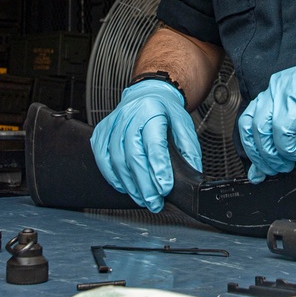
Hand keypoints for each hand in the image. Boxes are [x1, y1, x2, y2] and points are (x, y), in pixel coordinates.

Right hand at [89, 80, 202, 211]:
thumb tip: (194, 173)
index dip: (159, 168)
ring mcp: (113, 123)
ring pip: (116, 159)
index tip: (165, 188)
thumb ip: (189, 148)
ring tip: (142, 198)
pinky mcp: (102, 131)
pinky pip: (102, 157)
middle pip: (133, 155)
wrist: (147, 94)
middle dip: (144, 183)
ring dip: (129, 184)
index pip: (154, 143)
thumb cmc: (165, 111)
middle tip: (154, 202)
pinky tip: (125, 186)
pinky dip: (112, 176)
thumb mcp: (184, 124)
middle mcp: (129, 115)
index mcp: (152, 110)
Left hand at [238, 47, 295, 182]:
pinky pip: (281, 132)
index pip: (249, 121)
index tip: (259, 168)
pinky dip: (288, 150)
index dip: (252, 148)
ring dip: (272, 155)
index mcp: (276, 92)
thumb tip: (276, 164)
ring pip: (261, 131)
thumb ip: (290, 141)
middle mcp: (275, 90)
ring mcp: (283, 94)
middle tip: (276, 169)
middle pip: (249, 127)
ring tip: (288, 163)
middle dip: (260, 156)